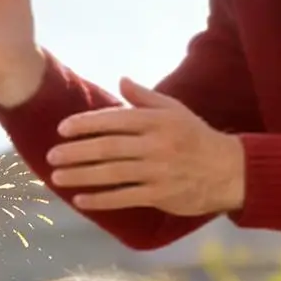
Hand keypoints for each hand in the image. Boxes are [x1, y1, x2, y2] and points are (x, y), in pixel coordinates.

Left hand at [49, 77, 246, 214]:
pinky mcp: (159, 195)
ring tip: (57, 177)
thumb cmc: (196, 137)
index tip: (62, 128)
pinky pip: (124, 198)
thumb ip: (145, 97)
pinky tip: (80, 201)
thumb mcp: (175, 110)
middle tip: (51, 155)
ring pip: (112, 174)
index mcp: (157, 121)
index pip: (115, 120)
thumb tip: (121, 79)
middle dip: (76, 152)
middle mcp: (155, 145)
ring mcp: (157, 171)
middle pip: (108, 148)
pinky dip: (101, 200)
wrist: (229, 170)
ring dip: (81, 176)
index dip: (86, 124)